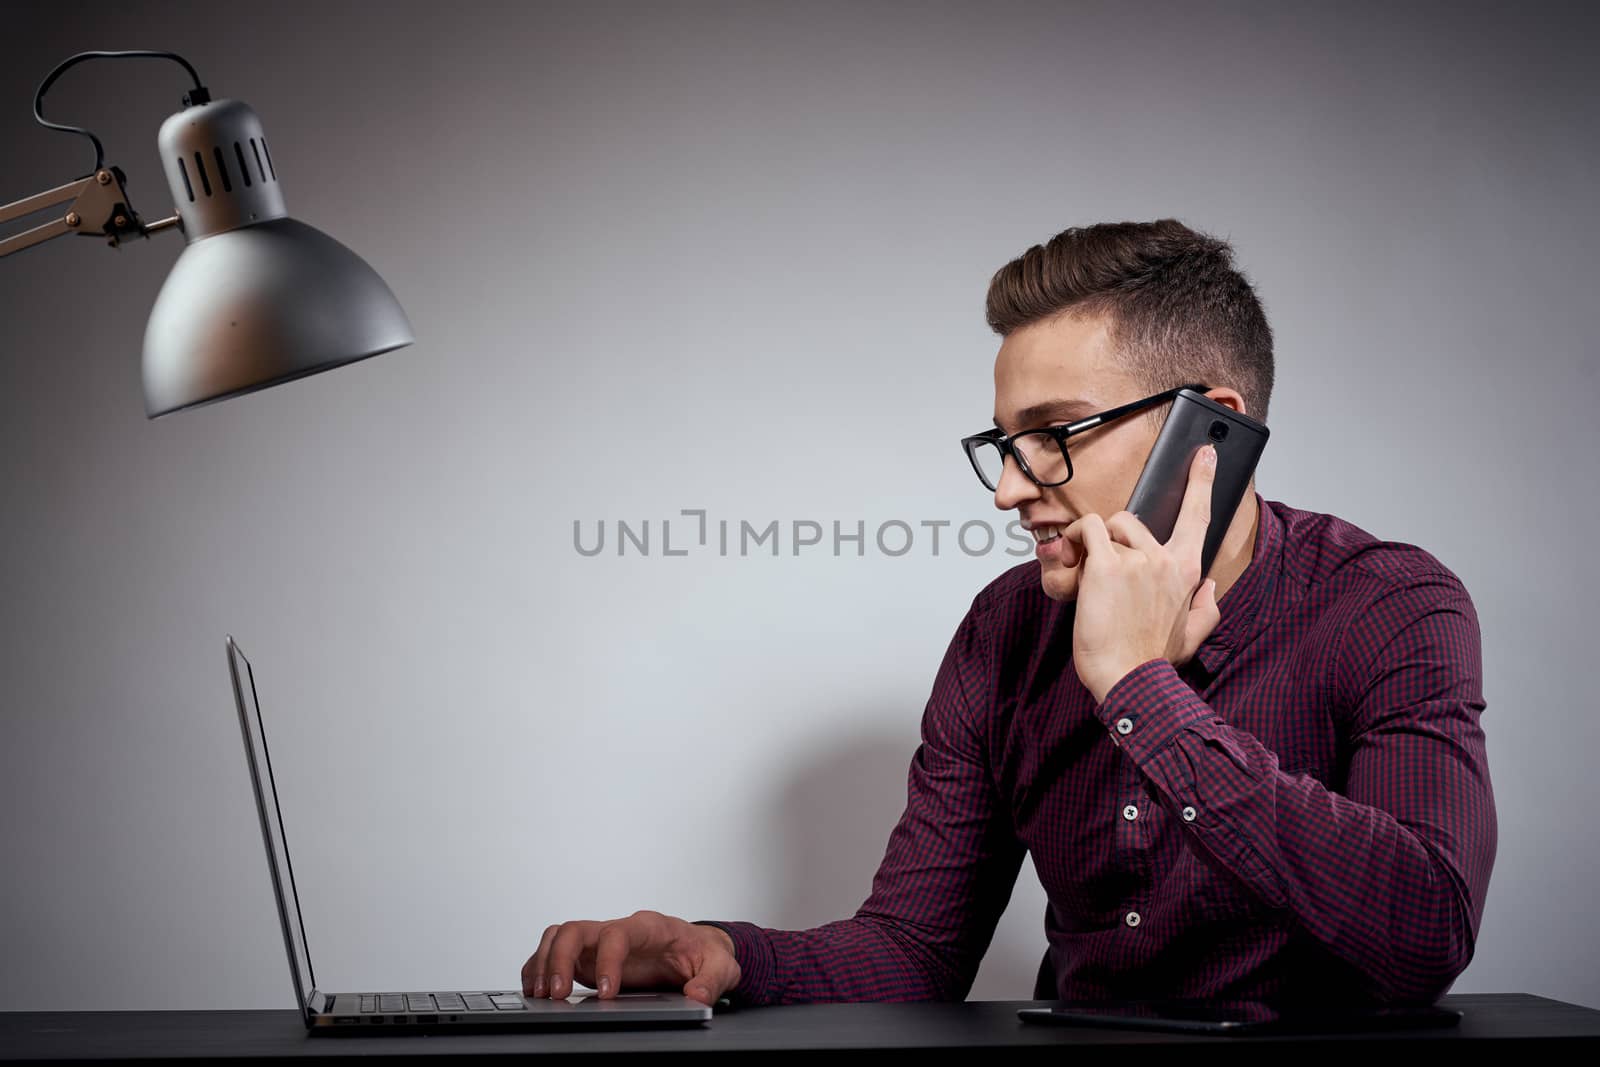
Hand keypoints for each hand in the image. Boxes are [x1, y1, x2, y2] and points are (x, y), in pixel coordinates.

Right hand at [521, 909, 739, 1006]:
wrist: (698, 948)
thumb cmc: (705, 953)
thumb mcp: (721, 966)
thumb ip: (712, 980)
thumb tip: (696, 997)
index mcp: (649, 927)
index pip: (618, 933)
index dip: (607, 961)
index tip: (605, 993)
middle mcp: (618, 929)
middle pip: (577, 929)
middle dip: (561, 959)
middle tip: (558, 995)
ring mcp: (600, 942)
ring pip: (560, 936)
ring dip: (545, 962)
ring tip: (541, 995)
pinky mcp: (589, 957)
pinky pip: (555, 951)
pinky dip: (539, 966)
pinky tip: (536, 989)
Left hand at [1061, 444, 1222, 702]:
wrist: (1130, 680)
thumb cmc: (1152, 661)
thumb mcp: (1192, 636)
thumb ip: (1207, 608)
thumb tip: (1211, 586)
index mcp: (1187, 572)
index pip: (1198, 516)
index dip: (1202, 481)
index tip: (1205, 455)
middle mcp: (1165, 559)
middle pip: (1133, 522)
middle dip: (1113, 540)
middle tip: (1100, 569)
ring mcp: (1138, 560)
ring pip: (1109, 525)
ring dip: (1093, 543)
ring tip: (1086, 572)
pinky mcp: (1107, 565)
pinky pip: (1087, 529)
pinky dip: (1076, 537)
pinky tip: (1072, 557)